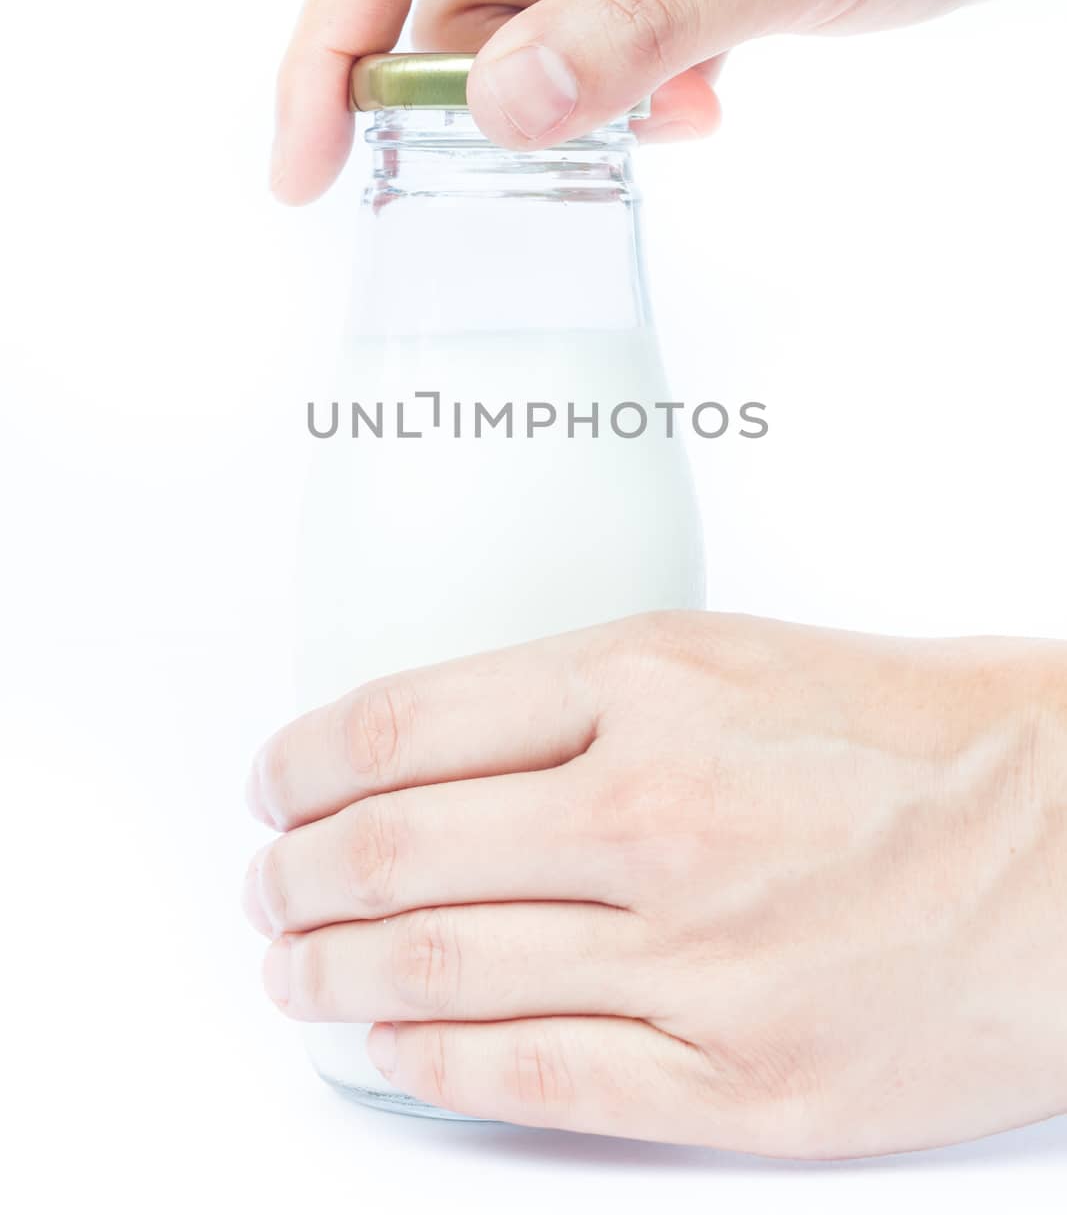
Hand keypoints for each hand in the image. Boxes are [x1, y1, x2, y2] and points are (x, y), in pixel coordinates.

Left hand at [242, 612, 1066, 1155]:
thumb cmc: (917, 731)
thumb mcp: (730, 654)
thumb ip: (581, 698)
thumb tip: (436, 752)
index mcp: (647, 683)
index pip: (400, 727)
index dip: (302, 764)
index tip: (274, 785)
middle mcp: (654, 812)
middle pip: (394, 853)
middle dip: (296, 879)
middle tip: (269, 889)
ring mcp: (696, 956)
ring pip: (440, 970)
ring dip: (333, 975)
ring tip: (295, 972)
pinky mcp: (743, 1080)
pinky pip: (536, 1077)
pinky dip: (434, 1064)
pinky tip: (393, 1047)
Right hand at [272, 0, 1066, 201]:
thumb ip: (639, 29)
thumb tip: (493, 114)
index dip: (328, 51)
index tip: (302, 172)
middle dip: (477, 97)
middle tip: (531, 172)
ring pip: (520, 41)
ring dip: (578, 106)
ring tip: (685, 106)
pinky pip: (586, 55)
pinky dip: (626, 103)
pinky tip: (706, 101)